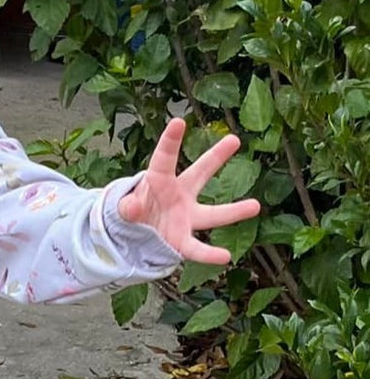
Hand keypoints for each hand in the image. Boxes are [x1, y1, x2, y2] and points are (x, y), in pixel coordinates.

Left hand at [117, 117, 260, 263]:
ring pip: (212, 214)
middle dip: (215, 157)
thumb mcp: (121, 209)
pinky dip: (209, 254)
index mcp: (159, 181)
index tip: (178, 121)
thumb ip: (126, 208)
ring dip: (233, 211)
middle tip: (234, 140)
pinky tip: (224, 257)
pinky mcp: (182, 240)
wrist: (133, 235)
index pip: (164, 159)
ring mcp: (185, 217)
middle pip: (200, 174)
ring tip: (256, 206)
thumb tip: (131, 206)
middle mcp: (178, 195)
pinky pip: (197, 248)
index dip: (170, 141)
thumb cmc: (132, 212)